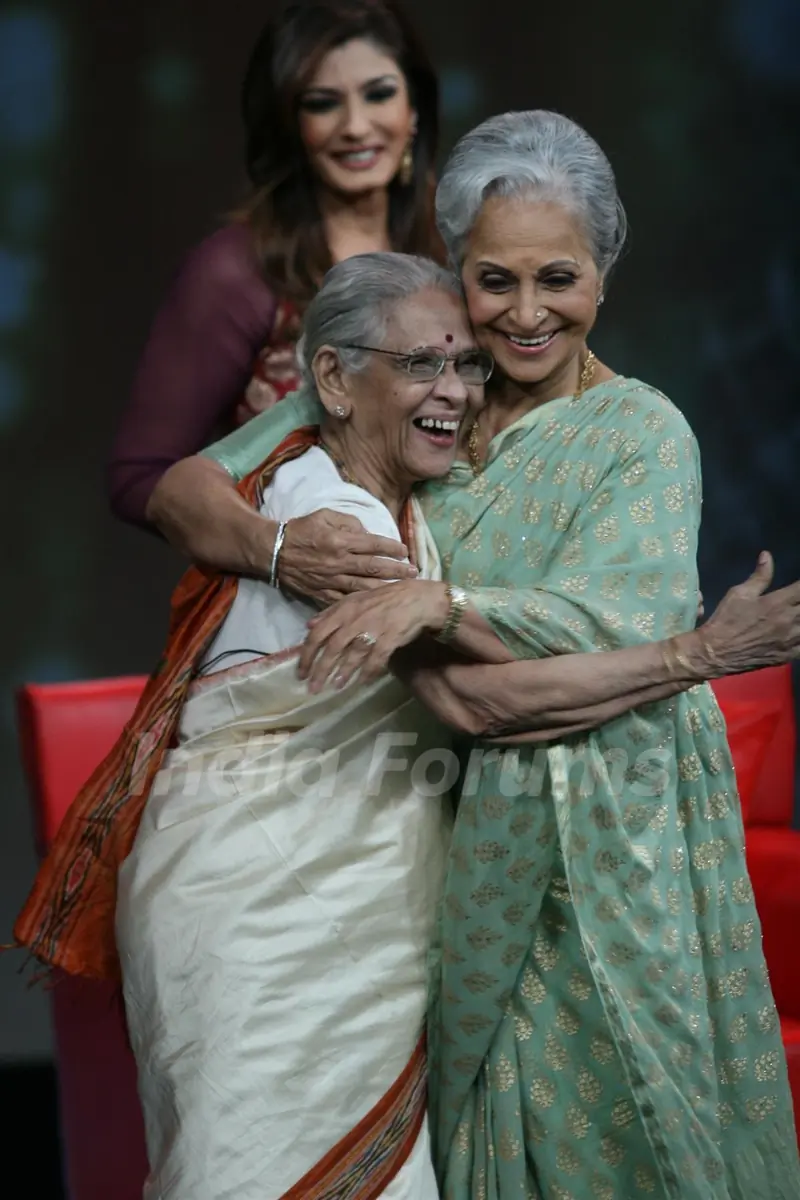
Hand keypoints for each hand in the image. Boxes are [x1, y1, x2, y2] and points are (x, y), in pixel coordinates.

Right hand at [278, 510, 417, 604]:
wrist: (272, 551)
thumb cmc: (300, 530)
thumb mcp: (324, 515)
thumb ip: (348, 521)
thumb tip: (367, 532)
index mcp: (339, 541)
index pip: (373, 544)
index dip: (392, 547)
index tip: (405, 550)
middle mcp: (338, 562)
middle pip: (374, 568)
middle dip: (397, 571)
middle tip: (414, 573)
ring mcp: (331, 581)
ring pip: (364, 587)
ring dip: (385, 588)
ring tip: (402, 589)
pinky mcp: (322, 594)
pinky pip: (346, 601)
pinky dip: (362, 603)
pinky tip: (376, 604)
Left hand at [297, 581, 449, 691]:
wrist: (416, 598)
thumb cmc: (382, 600)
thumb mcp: (354, 600)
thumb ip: (330, 612)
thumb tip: (308, 625)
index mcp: (343, 610)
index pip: (318, 634)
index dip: (307, 654)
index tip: (301, 672)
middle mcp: (355, 620)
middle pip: (332, 648)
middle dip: (321, 670)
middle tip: (313, 688)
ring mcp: (373, 630)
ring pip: (353, 655)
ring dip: (343, 673)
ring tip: (335, 687)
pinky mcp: (390, 639)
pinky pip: (376, 659)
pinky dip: (368, 672)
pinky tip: (362, 683)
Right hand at [689, 552, 799, 675]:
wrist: (716, 653)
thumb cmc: (726, 620)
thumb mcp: (739, 594)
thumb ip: (759, 576)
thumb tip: (767, 555)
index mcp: (778, 603)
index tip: (798, 586)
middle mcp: (789, 620)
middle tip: (796, 600)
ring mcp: (791, 640)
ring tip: (797, 615)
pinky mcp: (788, 655)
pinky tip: (797, 632)